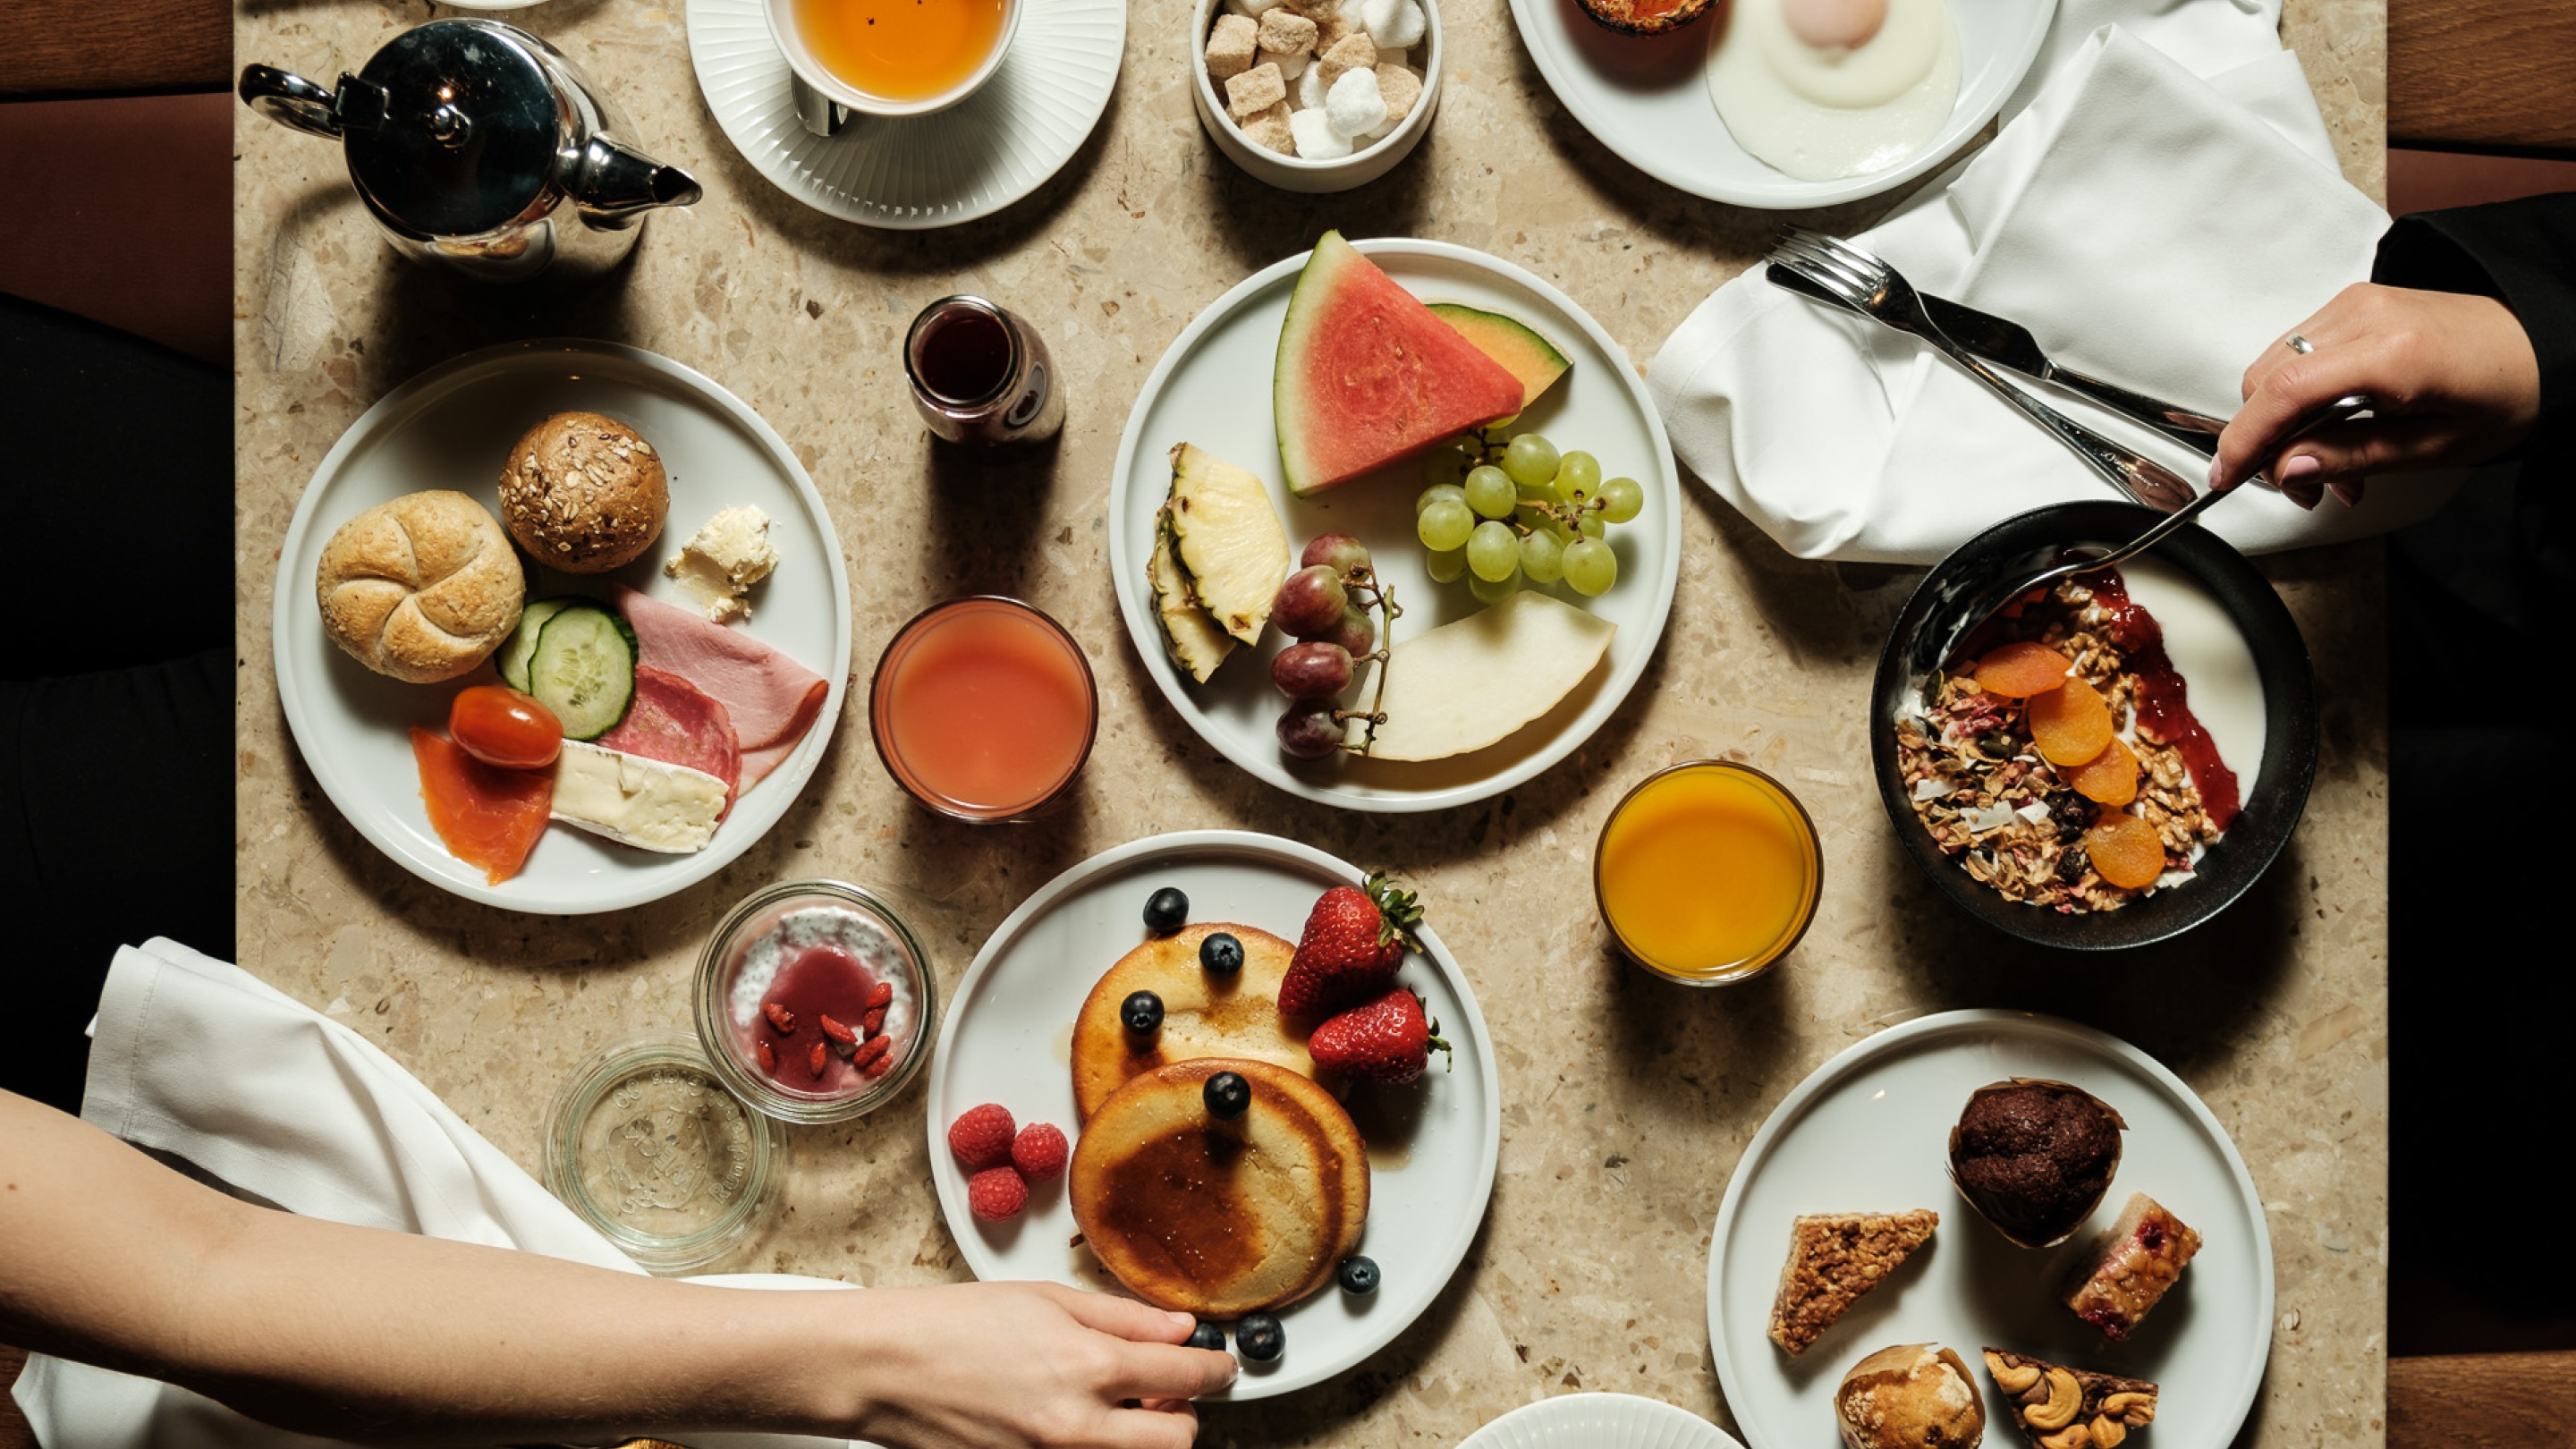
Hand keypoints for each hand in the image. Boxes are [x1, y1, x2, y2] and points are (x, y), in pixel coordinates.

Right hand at [842, 1282, 1235, 1448]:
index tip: (1218, 1365)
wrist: (883, 1369)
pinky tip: (1077, 1418)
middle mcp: (1076, 1427)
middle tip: (1164, 1388)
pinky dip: (1096, 1444)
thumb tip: (1179, 1331)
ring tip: (1118, 1404)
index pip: (1187, 1377)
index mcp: (1088, 1368)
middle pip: (1177, 1441)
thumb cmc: (952, 1326)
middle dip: (1183, 1414)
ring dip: (1143, 1436)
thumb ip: (1123, 1319)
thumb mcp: (1046, 1299)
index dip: (1215, 1369)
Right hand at [2209, 282, 2539, 506]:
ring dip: (2283, 421)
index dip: (2243, 439)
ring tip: (2326, 463)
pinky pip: (2296, 352)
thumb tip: (2286, 468)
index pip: (2284, 392)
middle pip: (2266, 379)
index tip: (2226, 475)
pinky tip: (2330, 425)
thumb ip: (2349, 455)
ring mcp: (2356, 303)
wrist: (2541, 346)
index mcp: (2392, 352)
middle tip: (2303, 485)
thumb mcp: (2431, 446)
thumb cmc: (2505, 392)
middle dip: (2266, 440)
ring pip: (2274, 367)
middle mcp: (2366, 315)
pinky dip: (2298, 396)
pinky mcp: (2353, 304)